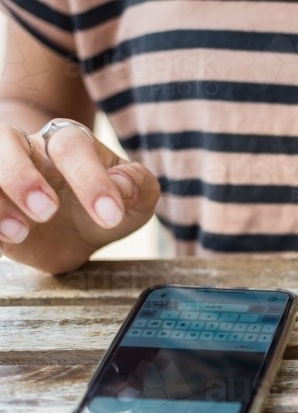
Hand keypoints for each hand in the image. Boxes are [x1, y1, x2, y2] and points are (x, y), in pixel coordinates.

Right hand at [0, 119, 159, 273]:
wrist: (79, 232)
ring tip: (20, 233)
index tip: (110, 215)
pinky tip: (1, 239)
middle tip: (48, 211)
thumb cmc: (108, 204)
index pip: (71, 146)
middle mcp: (26, 152)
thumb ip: (137, 186)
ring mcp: (0, 177)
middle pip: (6, 142)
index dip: (89, 178)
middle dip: (21, 176)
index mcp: (68, 144)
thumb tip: (123, 187)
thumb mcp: (135, 198)